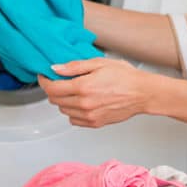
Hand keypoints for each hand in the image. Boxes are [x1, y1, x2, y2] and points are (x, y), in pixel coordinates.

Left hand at [37, 58, 157, 127]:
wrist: (142, 93)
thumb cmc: (125, 76)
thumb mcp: (98, 63)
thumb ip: (74, 67)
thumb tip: (56, 69)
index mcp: (83, 87)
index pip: (52, 88)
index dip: (44, 81)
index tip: (45, 76)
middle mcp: (84, 104)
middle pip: (55, 100)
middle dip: (53, 90)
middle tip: (60, 81)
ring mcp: (89, 116)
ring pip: (63, 110)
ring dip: (63, 100)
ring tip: (74, 91)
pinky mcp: (95, 123)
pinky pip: (74, 120)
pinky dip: (72, 112)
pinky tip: (81, 102)